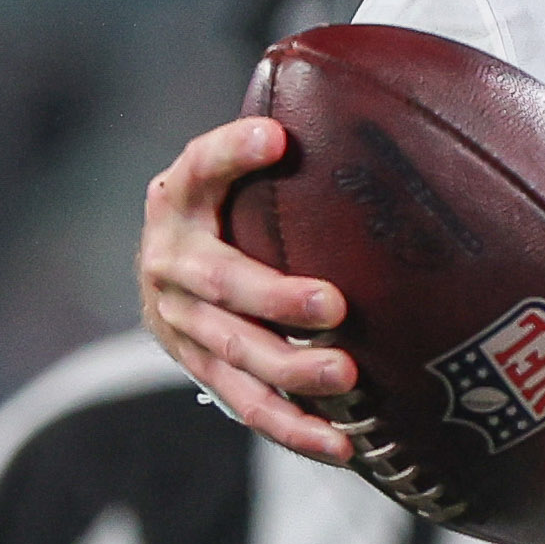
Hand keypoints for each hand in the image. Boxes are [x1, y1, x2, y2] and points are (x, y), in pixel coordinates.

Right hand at [137, 113, 354, 463]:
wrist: (170, 260)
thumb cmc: (230, 201)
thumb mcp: (235, 167)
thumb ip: (272, 143)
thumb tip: (375, 99)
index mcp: (178, 199)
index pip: (201, 168)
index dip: (233, 155)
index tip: (276, 140)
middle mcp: (169, 261)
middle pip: (224, 285)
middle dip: (278, 299)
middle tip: (334, 305)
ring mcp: (179, 323)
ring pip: (236, 356)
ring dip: (292, 373)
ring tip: (347, 378)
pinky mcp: (198, 369)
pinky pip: (247, 405)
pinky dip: (294, 429)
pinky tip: (341, 443)